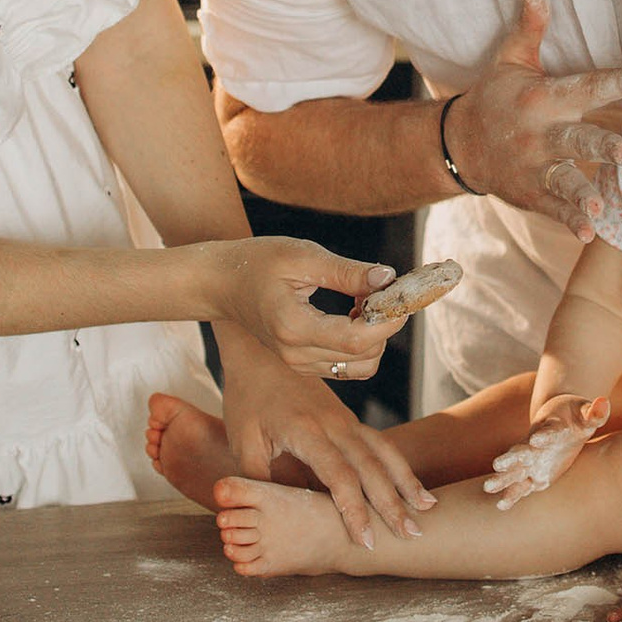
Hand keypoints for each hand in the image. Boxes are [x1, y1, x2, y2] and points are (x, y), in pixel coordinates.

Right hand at [204, 237, 403, 377]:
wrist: (222, 283)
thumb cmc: (258, 262)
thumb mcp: (303, 256)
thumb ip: (347, 271)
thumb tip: (388, 277)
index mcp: (293, 327)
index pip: (356, 339)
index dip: (388, 320)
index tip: (400, 294)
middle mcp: (296, 354)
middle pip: (364, 356)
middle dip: (385, 324)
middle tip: (381, 289)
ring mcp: (299, 364)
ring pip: (361, 366)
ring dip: (375, 336)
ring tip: (363, 301)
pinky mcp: (304, 364)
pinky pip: (348, 366)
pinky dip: (362, 343)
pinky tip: (352, 313)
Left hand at [220, 342, 434, 544]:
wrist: (259, 349)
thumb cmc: (247, 396)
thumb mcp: (242, 440)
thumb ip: (259, 479)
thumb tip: (270, 515)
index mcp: (307, 431)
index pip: (339, 476)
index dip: (354, 510)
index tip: (364, 539)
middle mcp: (334, 424)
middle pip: (371, 467)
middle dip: (392, 504)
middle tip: (410, 535)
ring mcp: (345, 419)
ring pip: (383, 453)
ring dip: (405, 482)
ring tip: (427, 509)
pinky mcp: (348, 418)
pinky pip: (379, 443)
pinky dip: (397, 465)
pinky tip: (411, 485)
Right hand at [445, 0, 621, 240]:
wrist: (457, 144)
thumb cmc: (495, 97)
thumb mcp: (510, 60)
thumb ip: (531, 25)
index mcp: (541, 98)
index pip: (584, 87)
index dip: (615, 81)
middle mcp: (538, 134)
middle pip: (575, 139)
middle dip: (601, 146)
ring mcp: (533, 167)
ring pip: (564, 179)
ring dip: (583, 192)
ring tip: (600, 205)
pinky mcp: (531, 193)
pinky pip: (553, 208)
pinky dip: (571, 221)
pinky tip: (591, 233)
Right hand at [482, 395, 608, 508]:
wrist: (559, 419)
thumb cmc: (576, 417)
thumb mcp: (587, 414)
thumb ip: (595, 412)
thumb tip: (603, 403)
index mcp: (550, 428)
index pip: (548, 431)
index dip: (544, 435)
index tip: (536, 439)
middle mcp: (535, 445)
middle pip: (521, 451)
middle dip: (510, 459)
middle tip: (497, 465)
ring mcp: (532, 461)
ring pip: (515, 470)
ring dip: (503, 479)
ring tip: (488, 487)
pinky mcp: (534, 475)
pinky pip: (521, 486)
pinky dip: (512, 495)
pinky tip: (501, 505)